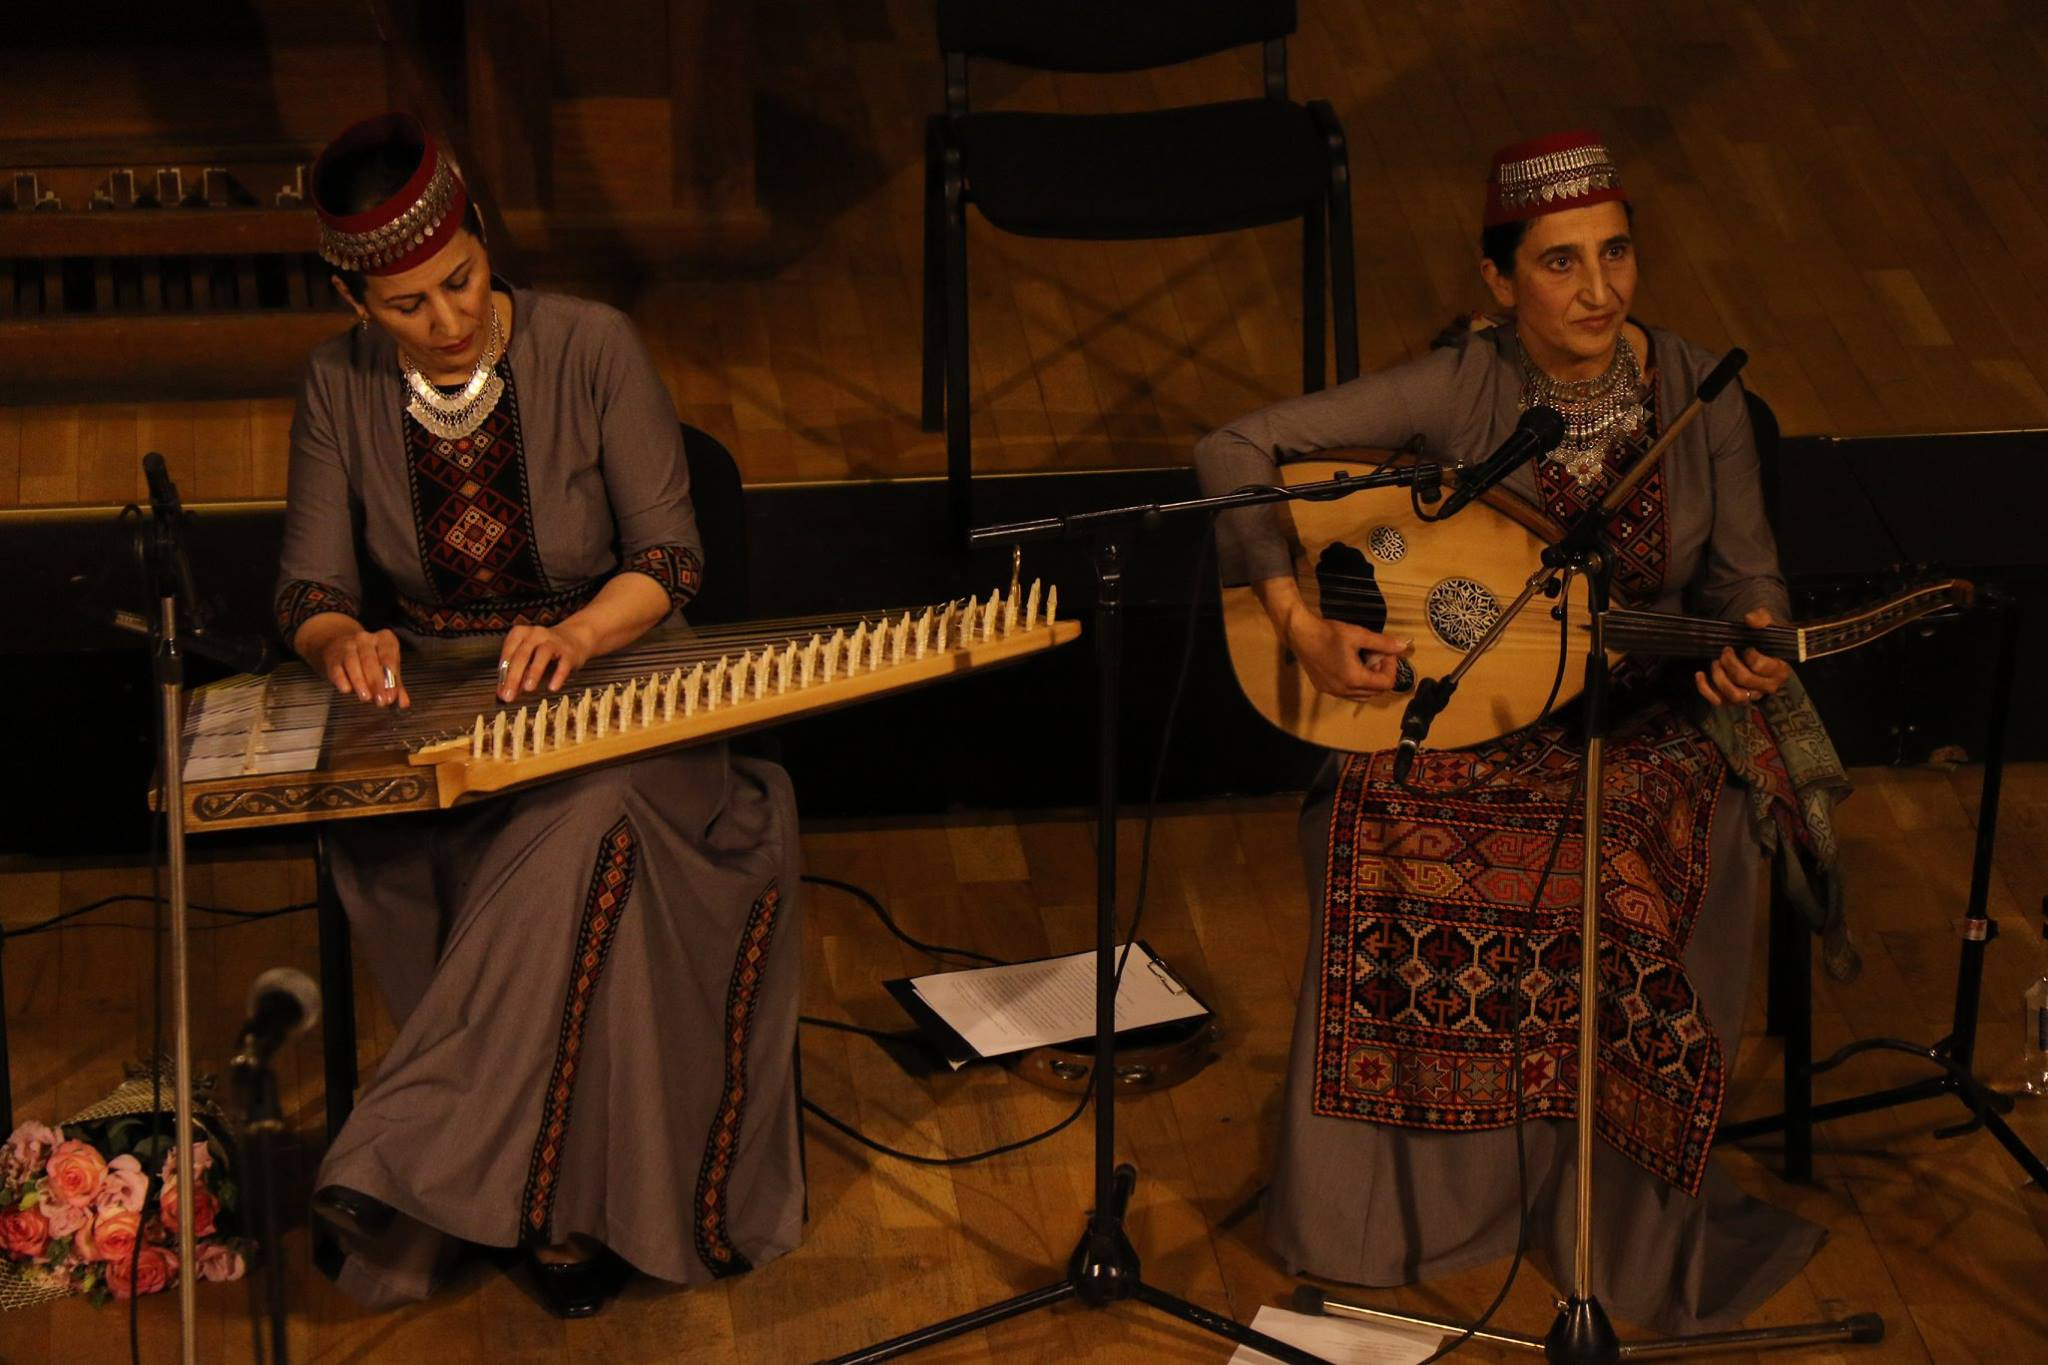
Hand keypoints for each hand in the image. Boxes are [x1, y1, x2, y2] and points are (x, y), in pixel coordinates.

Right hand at [313, 627, 409, 708]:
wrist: (341, 645)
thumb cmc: (370, 658)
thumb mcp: (386, 666)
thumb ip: (396, 684)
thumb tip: (403, 703)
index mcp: (384, 639)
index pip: (389, 656)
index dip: (391, 678)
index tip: (392, 695)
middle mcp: (365, 639)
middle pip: (371, 661)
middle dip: (377, 683)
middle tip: (381, 700)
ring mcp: (347, 647)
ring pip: (353, 664)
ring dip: (360, 682)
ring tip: (366, 697)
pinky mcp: (333, 659)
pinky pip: (337, 670)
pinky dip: (342, 680)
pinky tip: (347, 690)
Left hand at [498, 622, 592, 700]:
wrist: (574, 638)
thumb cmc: (544, 651)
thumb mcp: (527, 659)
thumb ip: (515, 675)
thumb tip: (503, 694)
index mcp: (521, 633)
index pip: (508, 651)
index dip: (503, 671)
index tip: (501, 690)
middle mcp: (536, 634)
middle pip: (523, 654)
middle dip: (514, 676)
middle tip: (509, 695)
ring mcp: (554, 641)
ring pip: (542, 654)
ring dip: (534, 672)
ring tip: (528, 688)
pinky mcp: (569, 652)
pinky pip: (563, 664)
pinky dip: (558, 675)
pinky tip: (552, 687)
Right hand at [1283, 602, 1411, 701]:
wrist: (1300, 634)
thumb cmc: (1329, 633)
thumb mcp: (1359, 635)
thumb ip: (1383, 643)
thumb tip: (1404, 646)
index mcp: (1354, 679)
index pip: (1385, 683)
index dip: (1391, 668)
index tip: (1387, 652)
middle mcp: (1344, 690)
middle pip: (1375, 692)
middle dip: (1381, 674)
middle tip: (1377, 655)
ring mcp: (1332, 692)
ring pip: (1361, 695)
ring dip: (1369, 681)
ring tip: (1364, 661)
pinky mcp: (1324, 688)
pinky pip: (1347, 693)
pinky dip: (1355, 684)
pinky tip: (1350, 665)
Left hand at [1694, 608, 1789, 707]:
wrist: (1760, 648)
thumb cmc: (1765, 638)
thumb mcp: (1767, 623)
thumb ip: (1762, 618)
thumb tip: (1750, 619)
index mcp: (1780, 670)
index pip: (1760, 667)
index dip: (1749, 655)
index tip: (1746, 647)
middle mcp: (1767, 687)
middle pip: (1744, 680)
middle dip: (1729, 663)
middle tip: (1725, 651)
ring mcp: (1751, 695)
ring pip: (1733, 695)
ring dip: (1719, 677)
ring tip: (1716, 661)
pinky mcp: (1734, 699)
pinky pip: (1718, 701)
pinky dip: (1705, 689)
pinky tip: (1700, 674)